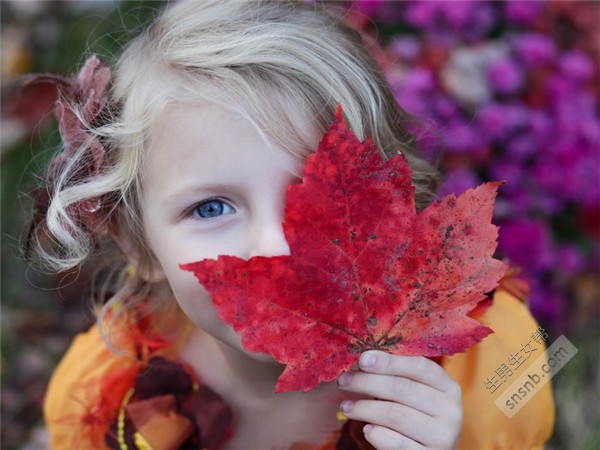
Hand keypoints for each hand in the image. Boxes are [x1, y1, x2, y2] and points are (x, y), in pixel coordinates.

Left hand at [337, 351, 461, 449]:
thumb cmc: (416, 416)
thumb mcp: (416, 394)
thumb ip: (397, 376)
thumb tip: (365, 358)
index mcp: (448, 387)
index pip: (419, 366)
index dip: (389, 361)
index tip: (362, 359)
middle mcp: (451, 411)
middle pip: (402, 388)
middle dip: (367, 382)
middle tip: (343, 381)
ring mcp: (443, 436)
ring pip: (395, 414)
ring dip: (365, 408)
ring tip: (346, 406)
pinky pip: (396, 442)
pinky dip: (377, 434)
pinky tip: (366, 429)